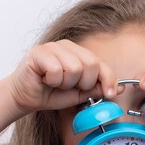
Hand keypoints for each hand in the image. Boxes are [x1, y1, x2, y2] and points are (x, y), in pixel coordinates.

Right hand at [6, 39, 121, 114]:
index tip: (110, 94)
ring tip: (55, 83)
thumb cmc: (50, 93)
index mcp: (79, 54)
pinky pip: (57, 69)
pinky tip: (45, 80)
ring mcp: (53, 47)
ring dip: (65, 83)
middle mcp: (67, 46)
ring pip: (74, 68)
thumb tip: (119, 89)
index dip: (108, 79)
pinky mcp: (39, 52)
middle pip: (91, 64)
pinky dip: (52, 81)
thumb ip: (97, 89)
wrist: (25, 97)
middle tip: (69, 87)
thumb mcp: (79, 94)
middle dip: (84, 83)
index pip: (101, 64)